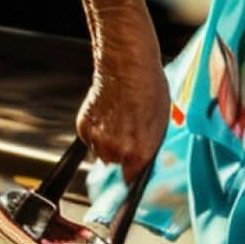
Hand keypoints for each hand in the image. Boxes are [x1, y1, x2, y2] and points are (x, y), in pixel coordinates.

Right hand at [75, 28, 170, 169]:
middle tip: (129, 133)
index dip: (134, 173)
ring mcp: (97, 138)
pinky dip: (96, 131)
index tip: (134, 171)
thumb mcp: (160, 122)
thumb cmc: (149, 87)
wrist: (126, 64)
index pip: (132, 179)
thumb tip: (144, 161)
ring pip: (101, 153)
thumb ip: (150, 146)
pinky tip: (107, 114)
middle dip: (122, 154)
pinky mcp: (83, 126)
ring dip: (108, 143)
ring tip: (118, 121)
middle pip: (115, 166)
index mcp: (139, 151)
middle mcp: (116, 149)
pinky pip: (89, 139)